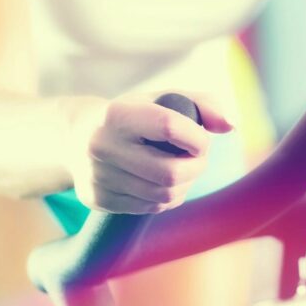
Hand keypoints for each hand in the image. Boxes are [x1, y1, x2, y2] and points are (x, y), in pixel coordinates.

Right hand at [63, 91, 232, 213]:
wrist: (74, 137)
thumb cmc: (133, 115)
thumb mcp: (163, 99)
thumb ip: (203, 104)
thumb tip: (232, 126)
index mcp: (117, 115)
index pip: (170, 127)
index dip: (197, 138)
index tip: (201, 140)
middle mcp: (102, 147)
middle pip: (171, 172)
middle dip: (196, 167)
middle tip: (197, 158)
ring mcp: (98, 177)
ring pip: (164, 194)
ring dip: (185, 184)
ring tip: (182, 169)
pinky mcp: (98, 200)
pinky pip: (151, 207)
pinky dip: (168, 197)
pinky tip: (163, 181)